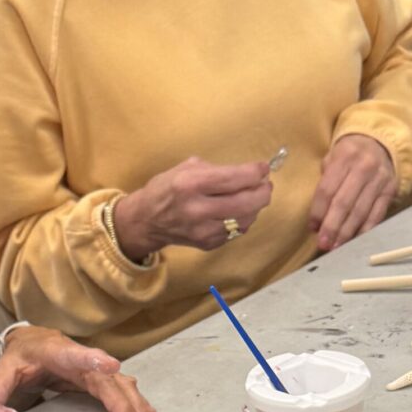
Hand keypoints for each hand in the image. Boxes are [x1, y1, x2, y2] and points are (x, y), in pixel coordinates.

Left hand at [0, 325, 156, 411]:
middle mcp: (81, 358)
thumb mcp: (4, 371)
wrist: (32, 344)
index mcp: (57, 352)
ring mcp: (93, 368)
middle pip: (106, 379)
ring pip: (120, 385)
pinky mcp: (99, 378)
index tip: (112, 366)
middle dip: (122, 402)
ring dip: (135, 405)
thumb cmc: (20, 357)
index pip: (76, 355)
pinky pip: (121, 390)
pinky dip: (135, 402)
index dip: (93, 360)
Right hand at [111, 157, 273, 258]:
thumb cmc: (167, 188)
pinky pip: (236, 231)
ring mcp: (204, 230)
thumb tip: (248, 173)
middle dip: (263, 192)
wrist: (146, 221)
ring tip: (252, 197)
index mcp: (191, 184)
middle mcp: (198, 209)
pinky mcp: (208, 244)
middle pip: (246, 203)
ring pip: (246, 220)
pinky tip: (236, 211)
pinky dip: (242, 219)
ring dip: (255, 207)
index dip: (256, 173)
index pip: (235, 179)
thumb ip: (217, 170)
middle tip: (265, 185)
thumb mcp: (186, 168)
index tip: (264, 168)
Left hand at [309, 133, 396, 251]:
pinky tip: (354, 240)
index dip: (318, 211)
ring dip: (346, 232)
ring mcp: (379, 180)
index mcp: (344, 157)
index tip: (312, 227)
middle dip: (331, 226)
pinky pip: (376, 214)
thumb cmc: (350, 154)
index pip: (327, 189)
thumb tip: (318, 216)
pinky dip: (365, 229)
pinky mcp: (390, 190)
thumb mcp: (333, 156)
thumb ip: (325, 180)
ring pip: (360, 211)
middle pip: (343, 203)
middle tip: (323, 243)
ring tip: (335, 246)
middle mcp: (363, 167)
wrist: (381, 142)